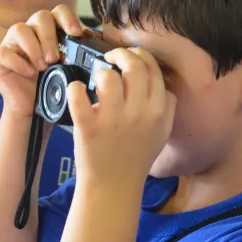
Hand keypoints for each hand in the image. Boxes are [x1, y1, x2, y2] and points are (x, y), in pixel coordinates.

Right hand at [0, 6, 84, 118]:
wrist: (31, 108)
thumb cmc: (49, 85)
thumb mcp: (68, 68)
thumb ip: (78, 51)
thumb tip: (92, 37)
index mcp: (48, 30)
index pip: (58, 11)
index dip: (67, 18)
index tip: (76, 34)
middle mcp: (30, 31)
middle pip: (40, 16)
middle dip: (50, 37)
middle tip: (54, 58)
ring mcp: (12, 43)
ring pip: (20, 29)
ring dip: (34, 47)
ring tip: (42, 66)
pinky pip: (4, 52)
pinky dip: (18, 62)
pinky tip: (28, 73)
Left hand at [67, 48, 175, 180]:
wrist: (113, 187)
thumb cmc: (135, 158)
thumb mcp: (161, 134)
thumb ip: (167, 109)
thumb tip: (164, 86)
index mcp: (157, 111)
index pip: (152, 69)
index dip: (139, 56)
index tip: (128, 57)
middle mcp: (138, 113)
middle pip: (133, 66)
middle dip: (120, 54)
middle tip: (110, 58)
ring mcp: (112, 120)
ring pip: (107, 76)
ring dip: (99, 72)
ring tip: (95, 82)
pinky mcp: (88, 127)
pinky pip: (78, 95)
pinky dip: (74, 89)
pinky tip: (76, 91)